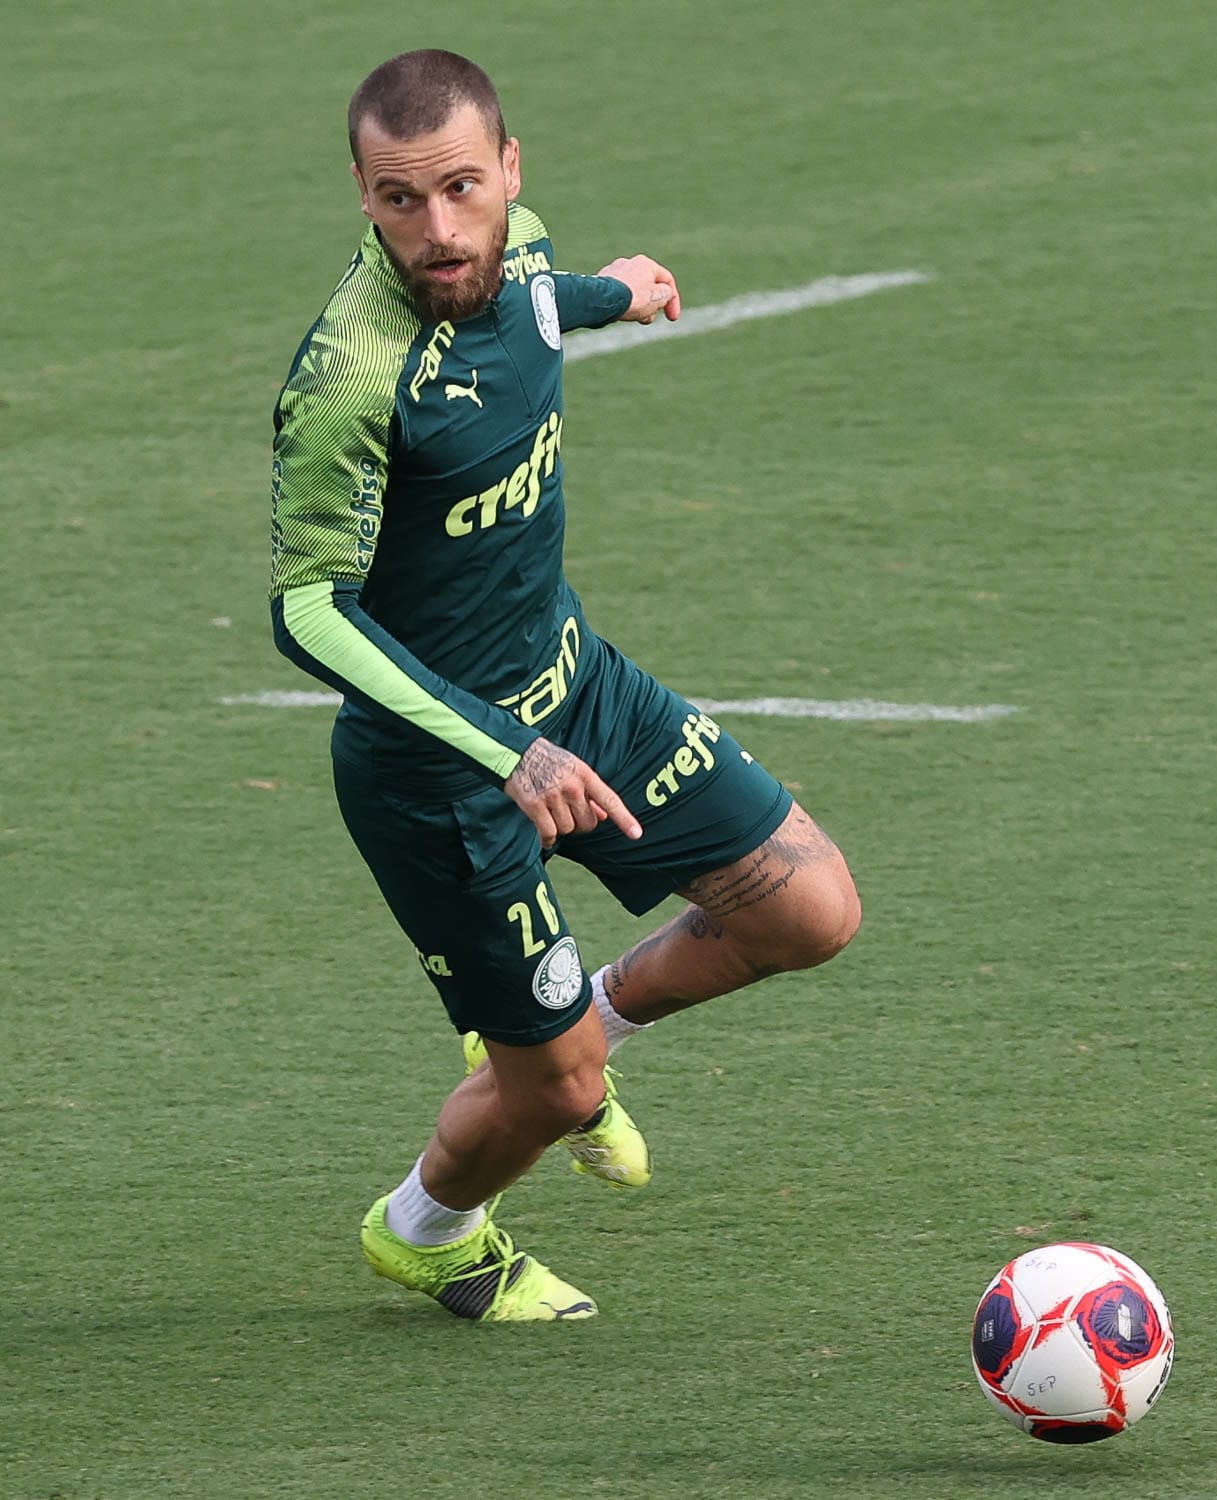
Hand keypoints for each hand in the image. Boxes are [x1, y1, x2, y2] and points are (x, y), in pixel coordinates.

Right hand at [504, 737, 642, 848]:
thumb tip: (604, 816)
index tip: (636, 834)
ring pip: (567, 829)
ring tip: (552, 812)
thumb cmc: (549, 761)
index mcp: (585, 775)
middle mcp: (572, 787)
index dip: (624, 819)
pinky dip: (547, 839)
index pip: (610, 800)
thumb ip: (590, 792)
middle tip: (568, 812)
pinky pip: (549, 833)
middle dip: (580, 823)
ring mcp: (553, 797)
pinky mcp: (535, 806)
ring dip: (561, 827)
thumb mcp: (575, 769)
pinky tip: (546, 837)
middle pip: (587, 823)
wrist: (517, 753)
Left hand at [597, 254, 681, 325]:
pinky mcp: (601, 282)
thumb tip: (664, 294)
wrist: (603, 301)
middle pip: (648, 286)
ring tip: (636, 318)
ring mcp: (614, 272)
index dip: (673, 300)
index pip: (667, 280)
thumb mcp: (659, 297)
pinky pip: (618, 294)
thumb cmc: (633, 298)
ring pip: (633, 291)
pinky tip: (622, 314)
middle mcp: (629, 263)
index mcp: (646, 263)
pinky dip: (623, 304)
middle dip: (653, 305)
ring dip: (639, 306)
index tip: (673, 318)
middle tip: (649, 318)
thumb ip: (667, 294)